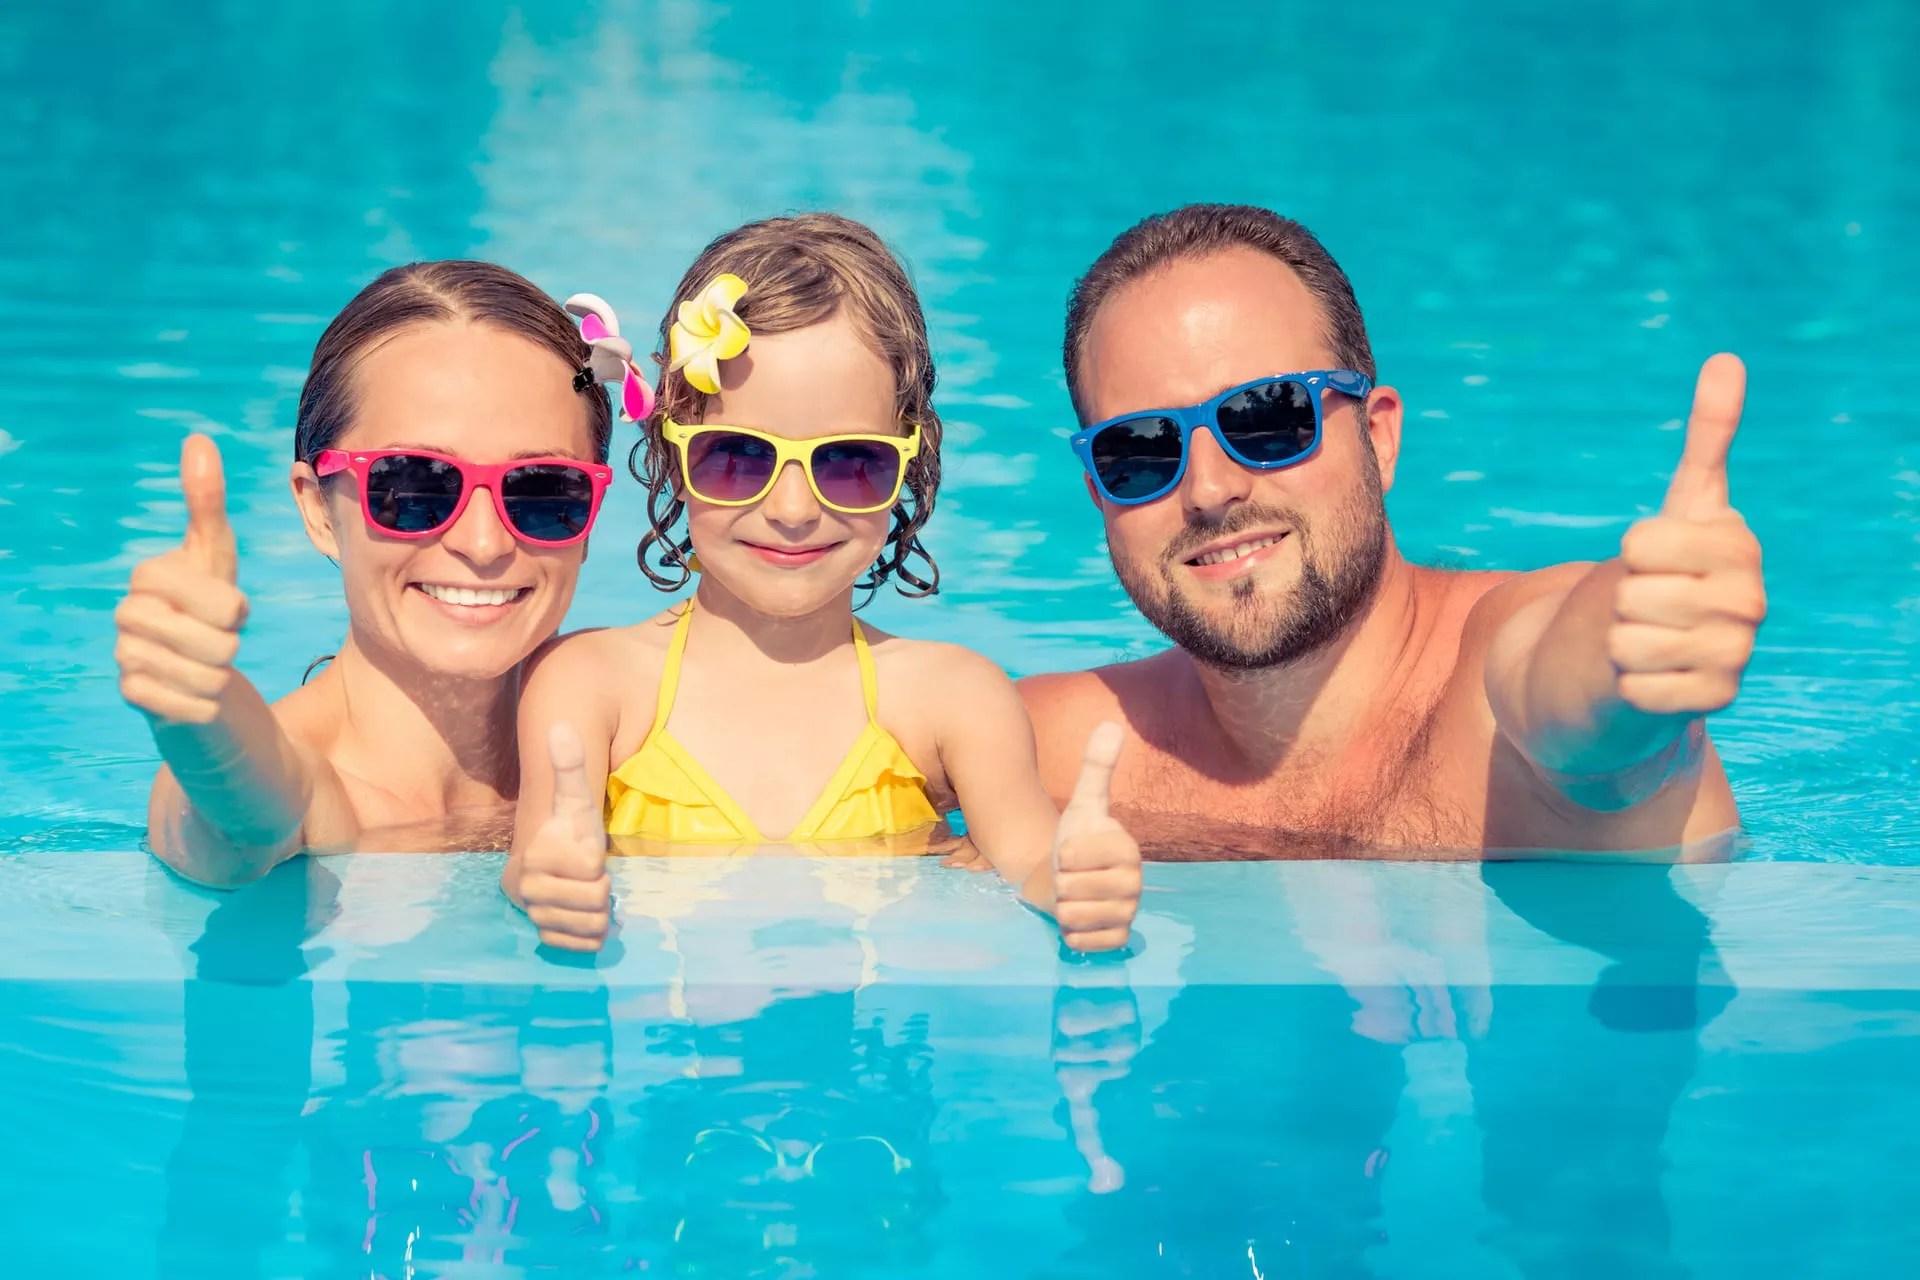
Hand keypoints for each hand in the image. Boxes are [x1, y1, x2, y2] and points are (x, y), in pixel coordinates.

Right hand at [115, 434, 249, 723]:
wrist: (194, 675)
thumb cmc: (208, 609)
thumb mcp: (216, 557)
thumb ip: (206, 503)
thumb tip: (198, 438)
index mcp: (148, 576)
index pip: (216, 598)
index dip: (233, 609)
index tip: (228, 611)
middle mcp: (126, 614)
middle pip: (217, 639)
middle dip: (231, 645)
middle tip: (217, 642)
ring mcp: (124, 656)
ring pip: (208, 673)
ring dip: (220, 675)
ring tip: (207, 667)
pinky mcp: (131, 696)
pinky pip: (190, 704)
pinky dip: (205, 704)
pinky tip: (195, 696)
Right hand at [516, 723, 612, 951]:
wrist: (544, 867)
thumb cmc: (566, 831)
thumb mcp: (574, 800)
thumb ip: (569, 767)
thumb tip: (562, 726)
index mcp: (537, 855)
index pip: (593, 867)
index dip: (597, 860)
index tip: (581, 851)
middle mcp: (530, 890)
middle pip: (597, 898)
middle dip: (601, 887)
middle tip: (585, 876)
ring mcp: (537, 916)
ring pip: (594, 924)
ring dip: (599, 910)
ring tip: (583, 893)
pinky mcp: (547, 939)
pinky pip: (586, 945)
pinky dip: (591, 934)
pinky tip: (580, 916)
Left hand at [1050, 722, 1141, 952]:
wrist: (1070, 881)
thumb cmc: (1077, 841)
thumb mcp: (1084, 804)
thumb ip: (1097, 767)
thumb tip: (1111, 723)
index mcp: (1127, 848)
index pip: (1073, 855)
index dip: (1062, 855)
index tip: (1070, 852)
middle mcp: (1134, 882)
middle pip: (1071, 888)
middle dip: (1061, 883)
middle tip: (1071, 877)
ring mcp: (1128, 912)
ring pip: (1074, 915)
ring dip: (1063, 907)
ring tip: (1074, 896)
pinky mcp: (1118, 939)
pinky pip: (1084, 942)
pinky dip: (1072, 934)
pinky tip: (1078, 920)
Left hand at [1611, 354, 1765, 715]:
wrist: (1662, 647)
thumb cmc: (1669, 567)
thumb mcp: (1686, 503)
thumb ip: (1708, 436)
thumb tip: (1727, 359)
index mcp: (1739, 547)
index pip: (1641, 543)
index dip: (1631, 550)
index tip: (1652, 556)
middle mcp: (1750, 601)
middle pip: (1632, 593)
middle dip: (1622, 599)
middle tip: (1647, 605)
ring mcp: (1736, 653)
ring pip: (1627, 640)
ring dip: (1621, 642)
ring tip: (1648, 638)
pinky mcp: (1714, 702)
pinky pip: (1635, 686)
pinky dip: (1628, 682)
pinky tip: (1650, 677)